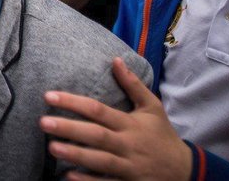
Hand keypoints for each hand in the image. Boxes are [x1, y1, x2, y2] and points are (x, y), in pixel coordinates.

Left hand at [41, 57, 191, 180]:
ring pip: (100, 161)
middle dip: (69, 128)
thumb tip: (115, 59)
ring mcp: (128, 167)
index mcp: (130, 124)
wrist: (185, 171)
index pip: (98, 110)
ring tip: (51, 148)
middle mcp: (128, 145)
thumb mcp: (152, 107)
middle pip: (96, 135)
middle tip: (43, 122)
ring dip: (75, 155)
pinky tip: (68, 176)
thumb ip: (133, 84)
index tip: (49, 95)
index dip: (73, 102)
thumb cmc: (162, 135)